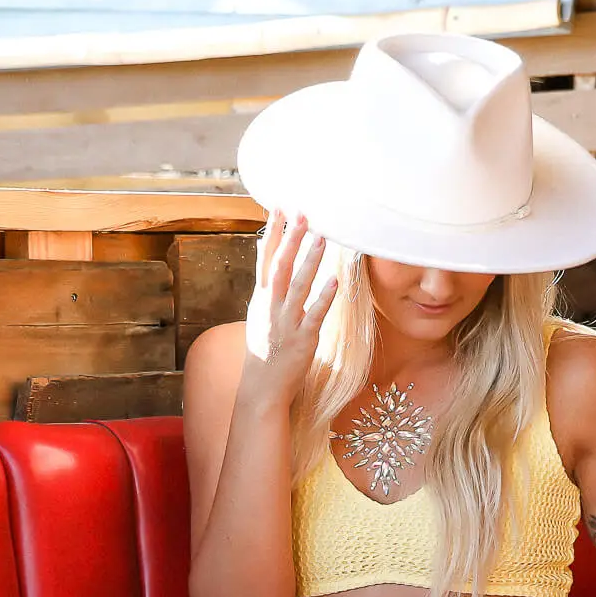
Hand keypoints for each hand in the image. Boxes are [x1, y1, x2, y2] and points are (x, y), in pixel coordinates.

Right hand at [242, 211, 337, 405]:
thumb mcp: (261, 315)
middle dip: (290, 240)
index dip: (272, 233)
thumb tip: (270, 259)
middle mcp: (272, 308)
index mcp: (262, 300)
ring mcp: (286, 323)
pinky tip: (334, 281)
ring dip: (309, 261)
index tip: (278, 208)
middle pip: (281, 267)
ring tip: (321, 238)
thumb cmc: (264, 351)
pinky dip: (323, 298)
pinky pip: (314, 315)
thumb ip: (268, 288)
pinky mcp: (303, 340)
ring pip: (298, 287)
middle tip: (301, 214)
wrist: (261, 388)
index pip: (265, 259)